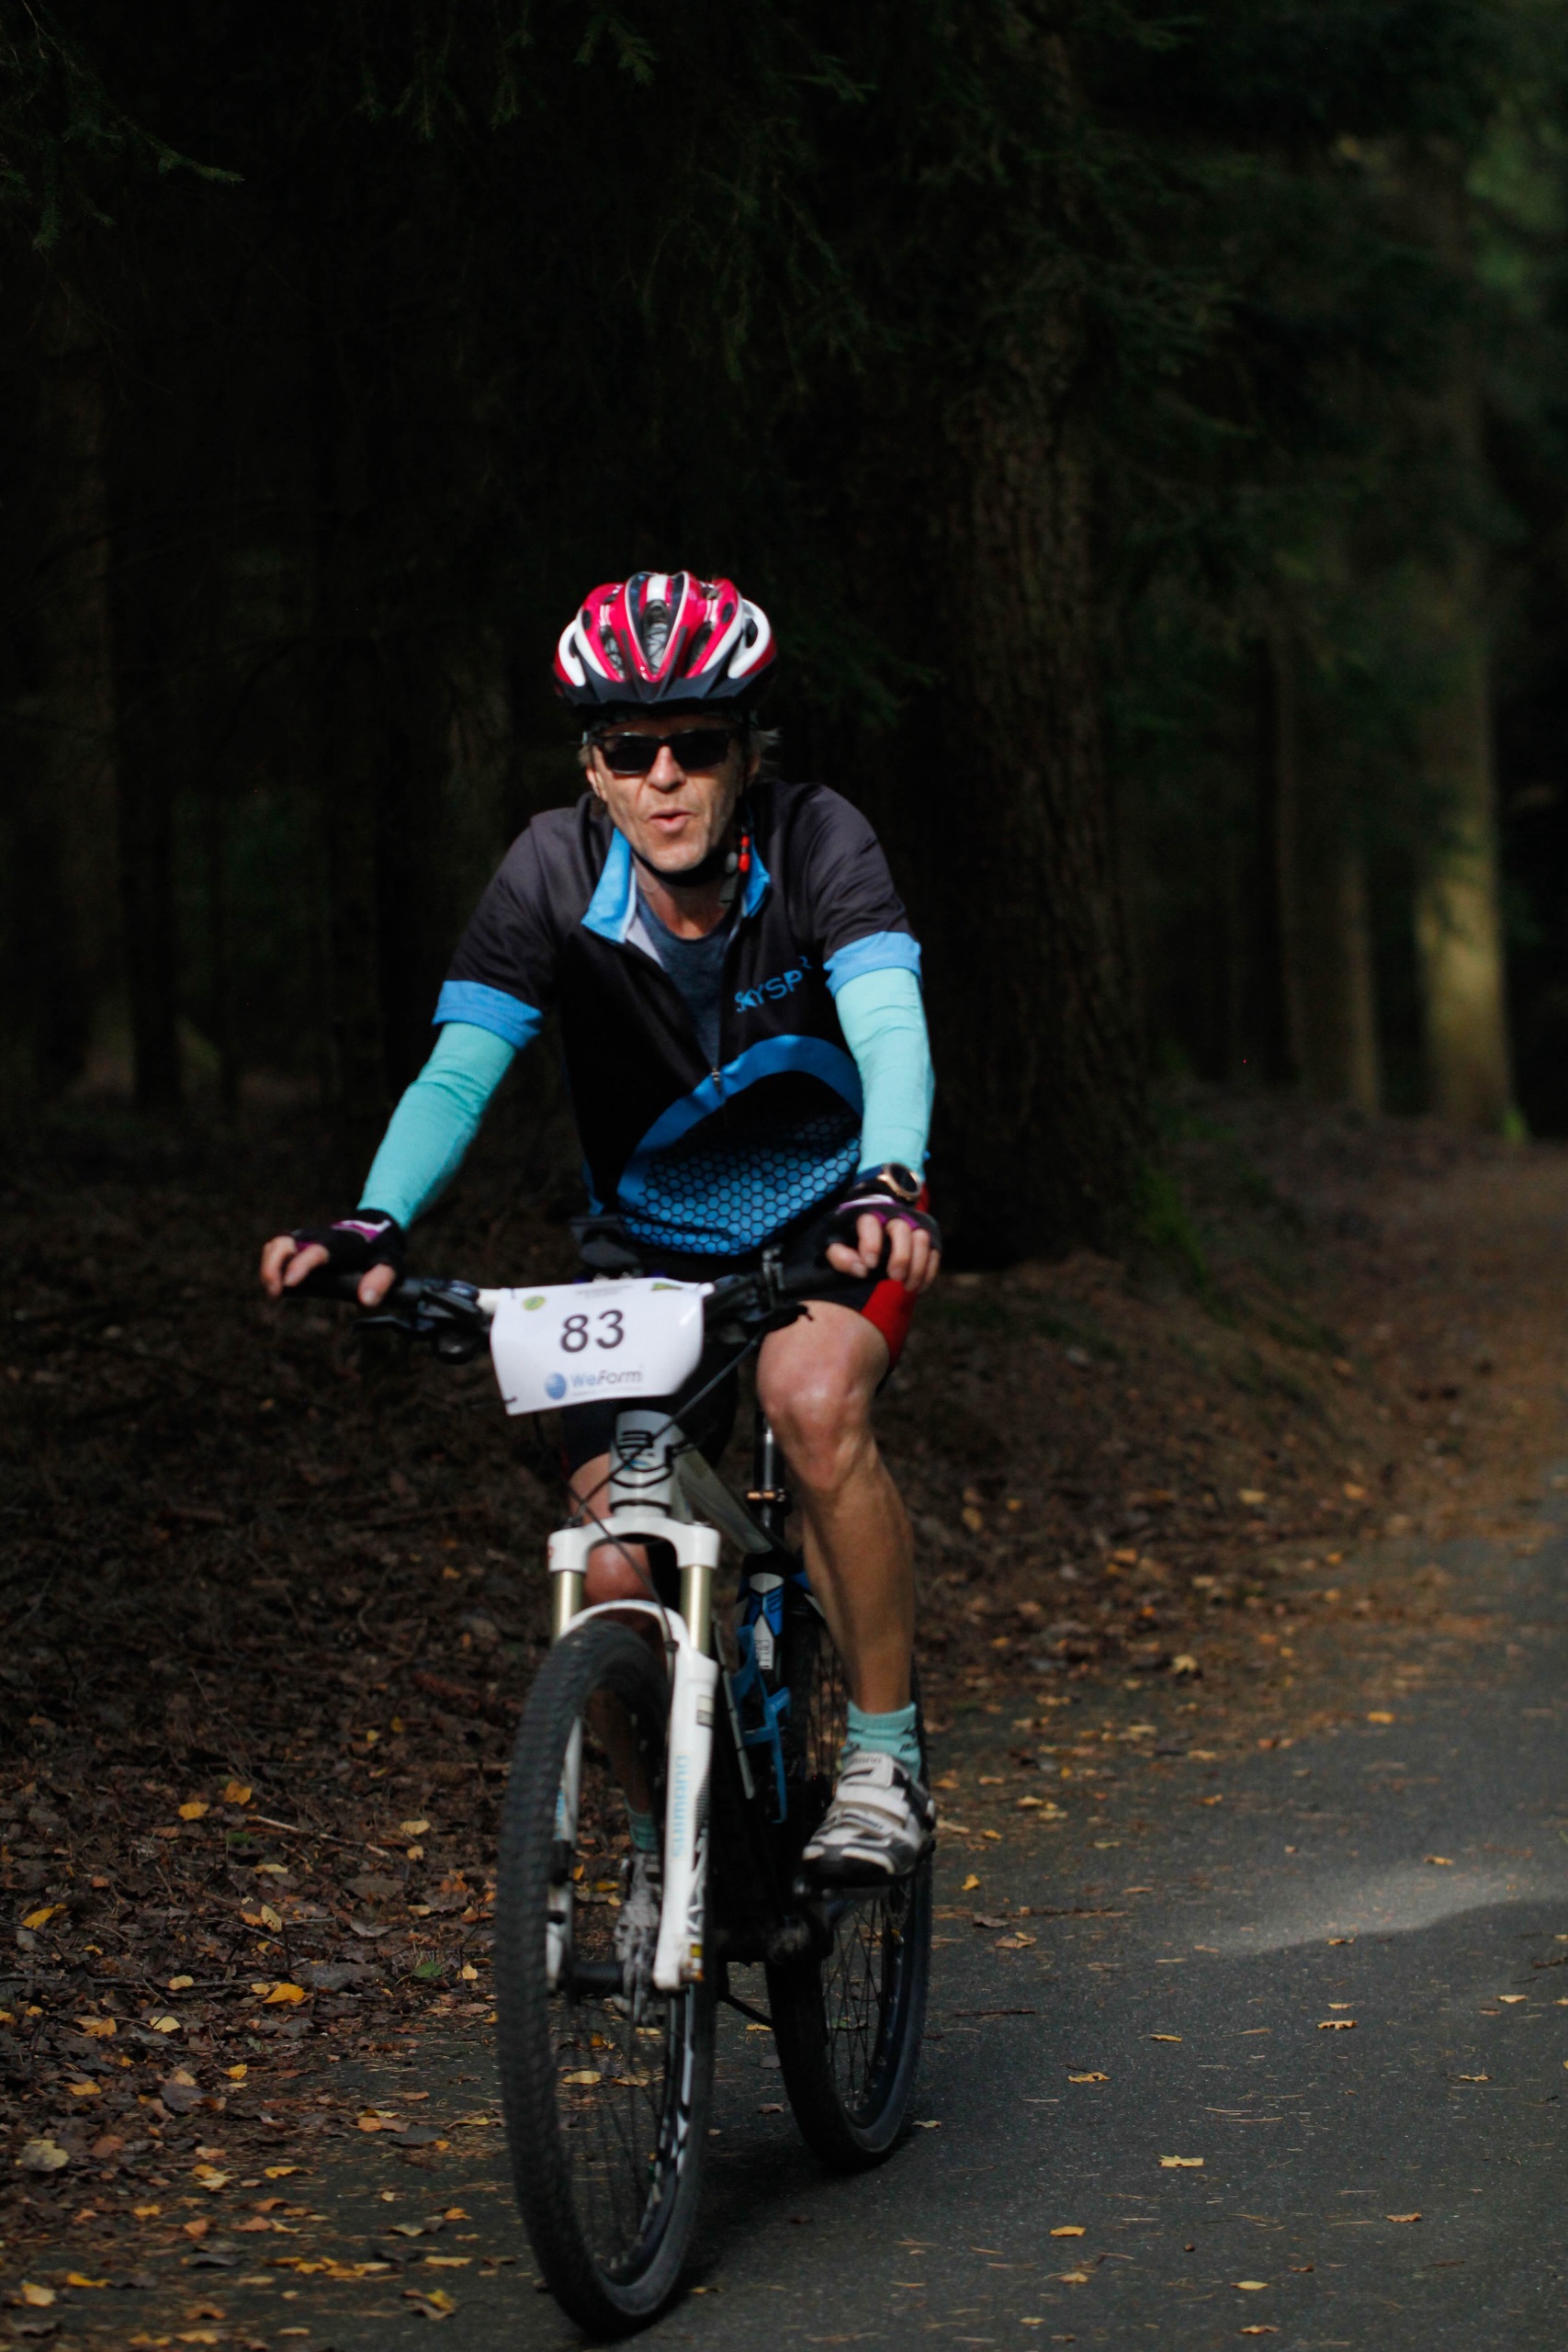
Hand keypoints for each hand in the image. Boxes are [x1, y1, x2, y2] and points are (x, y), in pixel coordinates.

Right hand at [258, 1228, 400, 1307]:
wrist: (373, 1226)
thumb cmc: (380, 1250)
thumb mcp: (390, 1265)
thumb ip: (380, 1281)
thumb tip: (367, 1299)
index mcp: (340, 1242)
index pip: (317, 1250)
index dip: (301, 1265)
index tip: (289, 1283)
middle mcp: (318, 1236)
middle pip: (284, 1243)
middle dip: (273, 1266)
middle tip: (275, 1292)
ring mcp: (305, 1237)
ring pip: (276, 1245)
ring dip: (268, 1267)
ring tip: (274, 1292)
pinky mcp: (298, 1242)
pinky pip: (276, 1250)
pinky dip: (271, 1266)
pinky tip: (277, 1286)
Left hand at [826, 1209, 940, 1293]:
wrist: (870, 1230)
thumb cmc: (848, 1240)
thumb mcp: (834, 1247)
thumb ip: (839, 1256)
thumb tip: (861, 1268)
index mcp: (865, 1215)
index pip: (870, 1223)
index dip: (871, 1243)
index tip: (870, 1265)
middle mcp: (891, 1216)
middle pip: (902, 1229)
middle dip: (901, 1256)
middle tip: (894, 1278)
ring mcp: (911, 1225)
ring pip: (922, 1238)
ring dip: (918, 1265)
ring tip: (907, 1287)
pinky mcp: (926, 1237)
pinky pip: (934, 1251)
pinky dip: (929, 1271)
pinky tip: (918, 1287)